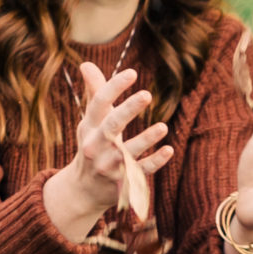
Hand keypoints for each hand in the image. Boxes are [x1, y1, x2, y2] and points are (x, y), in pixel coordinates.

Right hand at [44, 65, 171, 243]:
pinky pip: (141, 172)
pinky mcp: (124, 181)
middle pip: (112, 125)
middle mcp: (97, 145)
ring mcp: (110, 165)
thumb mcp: (90, 121)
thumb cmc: (93, 145)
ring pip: (128, 152)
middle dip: (128, 110)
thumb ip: (94, 93)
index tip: (132, 73)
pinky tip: (169, 149)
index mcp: (89, 126)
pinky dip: (155, 161)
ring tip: (163, 126)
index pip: (99, 104)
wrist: (83, 190)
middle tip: (147, 94)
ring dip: (146, 139)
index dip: (114, 87)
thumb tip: (86, 63)